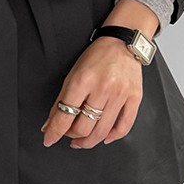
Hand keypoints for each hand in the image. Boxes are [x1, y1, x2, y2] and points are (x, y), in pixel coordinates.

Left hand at [43, 27, 143, 151]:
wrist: (123, 42)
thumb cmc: (98, 56)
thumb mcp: (73, 73)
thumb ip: (62, 100)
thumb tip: (50, 124)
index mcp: (83, 80)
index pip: (65, 115)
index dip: (55, 131)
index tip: (49, 139)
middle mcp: (102, 88)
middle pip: (83, 128)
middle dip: (72, 135)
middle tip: (69, 133)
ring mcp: (119, 94)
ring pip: (101, 132)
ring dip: (88, 141)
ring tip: (82, 140)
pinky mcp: (134, 98)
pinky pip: (123, 127)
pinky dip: (112, 137)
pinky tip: (105, 137)